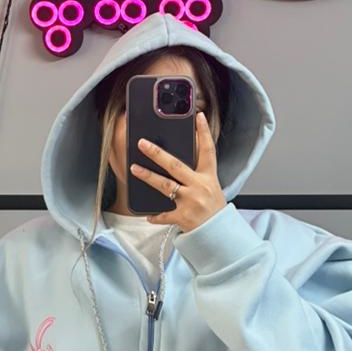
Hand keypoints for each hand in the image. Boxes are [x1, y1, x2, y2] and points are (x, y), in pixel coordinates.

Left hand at [129, 111, 225, 233]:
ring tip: (133, 168)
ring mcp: (191, 202)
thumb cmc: (212, 208)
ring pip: (165, 186)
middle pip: (176, 166)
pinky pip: (164, 215)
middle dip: (157, 153)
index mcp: (209, 177)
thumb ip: (197, 173)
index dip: (204, 132)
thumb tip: (176, 157)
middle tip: (142, 143)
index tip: (198, 117)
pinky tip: (147, 214)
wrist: (218, 233)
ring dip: (148, 176)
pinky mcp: (183, 217)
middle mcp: (200, 187)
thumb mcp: (211, 186)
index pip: (208, 150)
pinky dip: (155, 215)